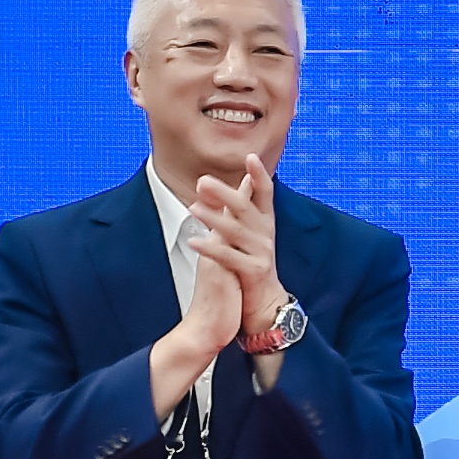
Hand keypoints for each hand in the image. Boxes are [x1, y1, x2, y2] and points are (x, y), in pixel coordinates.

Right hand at [147, 172, 262, 411]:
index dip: (238, 195)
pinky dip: (232, 226)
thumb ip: (225, 256)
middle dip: (235, 188)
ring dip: (233, 200)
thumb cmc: (217, 305)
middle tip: (248, 162)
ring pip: (223, 223)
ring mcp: (214, 259)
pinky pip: (223, 245)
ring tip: (247, 179)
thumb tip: (229, 243)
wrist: (204, 332)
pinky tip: (240, 215)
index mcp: (217, 250)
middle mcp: (214, 250)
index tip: (250, 173)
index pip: (228, 216)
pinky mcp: (218, 271)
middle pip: (223, 212)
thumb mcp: (224, 275)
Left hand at [189, 164, 286, 336]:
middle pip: (245, 209)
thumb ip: (237, 211)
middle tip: (202, 181)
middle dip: (224, 193)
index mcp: (265, 222)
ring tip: (193, 207)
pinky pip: (229, 257)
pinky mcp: (254, 271)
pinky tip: (194, 241)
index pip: (265, 193)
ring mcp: (261, 252)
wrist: (265, 302)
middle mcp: (265, 234)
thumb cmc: (252, 264)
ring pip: (235, 231)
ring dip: (212, 218)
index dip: (259, 175)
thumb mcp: (248, 234)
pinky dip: (210, 248)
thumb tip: (223, 183)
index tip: (251, 157)